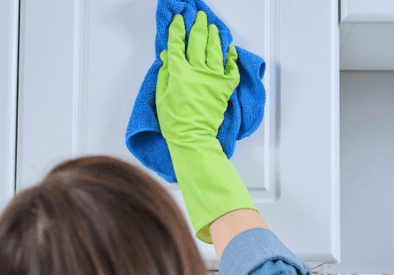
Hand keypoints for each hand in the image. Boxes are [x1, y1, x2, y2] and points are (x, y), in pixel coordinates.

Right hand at [156, 11, 239, 144]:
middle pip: (198, 41)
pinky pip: (232, 68)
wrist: (192, 137)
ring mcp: (214, 78)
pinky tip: (230, 49)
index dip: (177, 30)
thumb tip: (166, 57)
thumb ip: (164, 74)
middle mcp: (198, 71)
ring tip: (213, 28)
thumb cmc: (175, 122)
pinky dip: (231, 57)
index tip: (178, 21)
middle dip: (198, 26)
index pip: (177, 44)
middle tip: (198, 18)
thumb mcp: (161, 96)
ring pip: (215, 50)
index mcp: (179, 73)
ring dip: (214, 36)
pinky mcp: (225, 87)